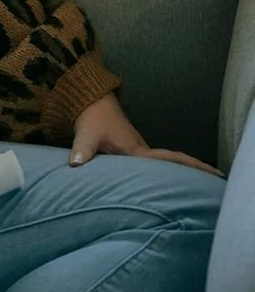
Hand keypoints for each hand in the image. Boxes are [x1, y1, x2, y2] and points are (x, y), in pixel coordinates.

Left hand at [70, 92, 221, 177]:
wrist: (90, 100)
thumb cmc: (91, 118)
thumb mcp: (86, 134)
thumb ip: (82, 150)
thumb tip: (76, 164)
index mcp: (137, 151)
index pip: (170, 160)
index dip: (192, 166)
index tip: (213, 173)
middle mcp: (142, 151)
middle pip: (173, 164)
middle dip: (194, 173)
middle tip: (215, 185)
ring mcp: (139, 150)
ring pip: (162, 166)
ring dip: (180, 174)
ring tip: (199, 191)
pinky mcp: (132, 151)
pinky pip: (152, 165)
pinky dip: (164, 173)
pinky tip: (169, 185)